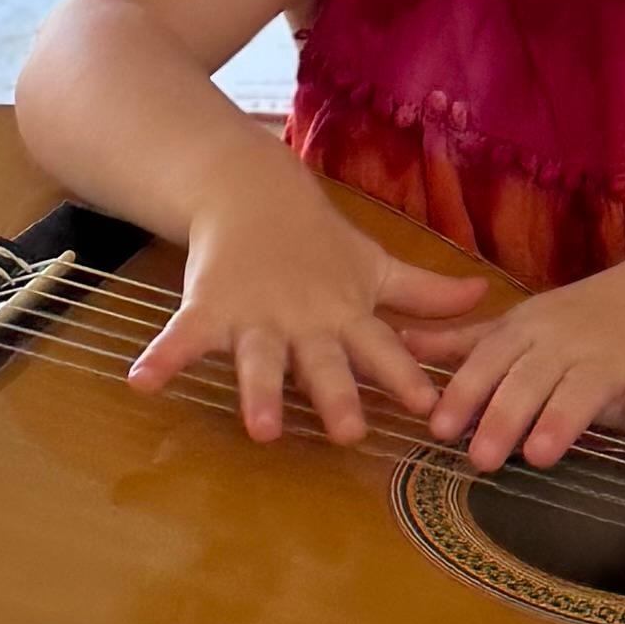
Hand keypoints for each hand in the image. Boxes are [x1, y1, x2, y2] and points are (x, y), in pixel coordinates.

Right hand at [129, 159, 489, 450]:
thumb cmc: (318, 242)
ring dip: (260, 392)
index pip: (382, 349)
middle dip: (335, 394)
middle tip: (348, 432)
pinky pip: (184, 336)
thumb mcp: (372, 266)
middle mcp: (304, 319)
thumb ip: (422, 293)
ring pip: (260, 359)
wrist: (251, 191)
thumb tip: (483, 295)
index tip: (430, 410)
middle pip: (323, 362)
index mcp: (345, 313)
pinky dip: (163, 357)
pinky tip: (142, 381)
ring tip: (260, 429)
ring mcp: (256, 315)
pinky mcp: (210, 306)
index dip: (406, 376)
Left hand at [420, 286, 624, 474]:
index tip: (438, 426)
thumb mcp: (521, 325)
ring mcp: (614, 357)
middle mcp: (567, 343)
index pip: (490, 359)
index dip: (465, 391)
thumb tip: (401, 341)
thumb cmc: (581, 322)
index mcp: (530, 330)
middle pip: (531, 379)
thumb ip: (467, 341)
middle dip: (504, 416)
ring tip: (540, 453)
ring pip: (586, 389)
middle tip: (480, 458)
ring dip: (563, 418)